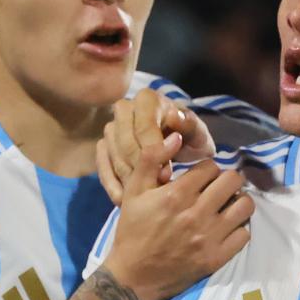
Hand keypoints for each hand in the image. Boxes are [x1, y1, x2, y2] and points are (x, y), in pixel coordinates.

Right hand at [97, 90, 217, 203]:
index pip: (144, 128)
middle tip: (156, 188)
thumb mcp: (197, 133)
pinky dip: (113, 185)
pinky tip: (124, 200)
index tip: (167, 174)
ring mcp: (112, 126)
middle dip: (140, 169)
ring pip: (112, 156)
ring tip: (144, 196)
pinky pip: (101, 166)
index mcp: (148, 99)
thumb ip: (188, 125)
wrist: (181, 145)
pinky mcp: (103, 145)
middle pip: (124, 143)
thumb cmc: (192, 138)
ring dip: (127, 179)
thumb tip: (173, 116)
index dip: (154, 153)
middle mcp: (125, 108)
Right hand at [103, 136, 252, 299]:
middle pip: (233, 181)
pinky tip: (226, 227)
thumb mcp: (133, 191)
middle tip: (217, 189)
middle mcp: (197, 213)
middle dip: (226, 180)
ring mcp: (210, 237)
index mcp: (177, 194)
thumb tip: (176, 136)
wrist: (134, 276)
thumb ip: (151, 159)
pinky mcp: (217, 258)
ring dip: (238, 202)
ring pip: (245, 206)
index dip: (206, 169)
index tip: (200, 178)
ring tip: (226, 205)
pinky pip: (245, 234)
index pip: (211, 166)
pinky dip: (239, 228)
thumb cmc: (133, 230)